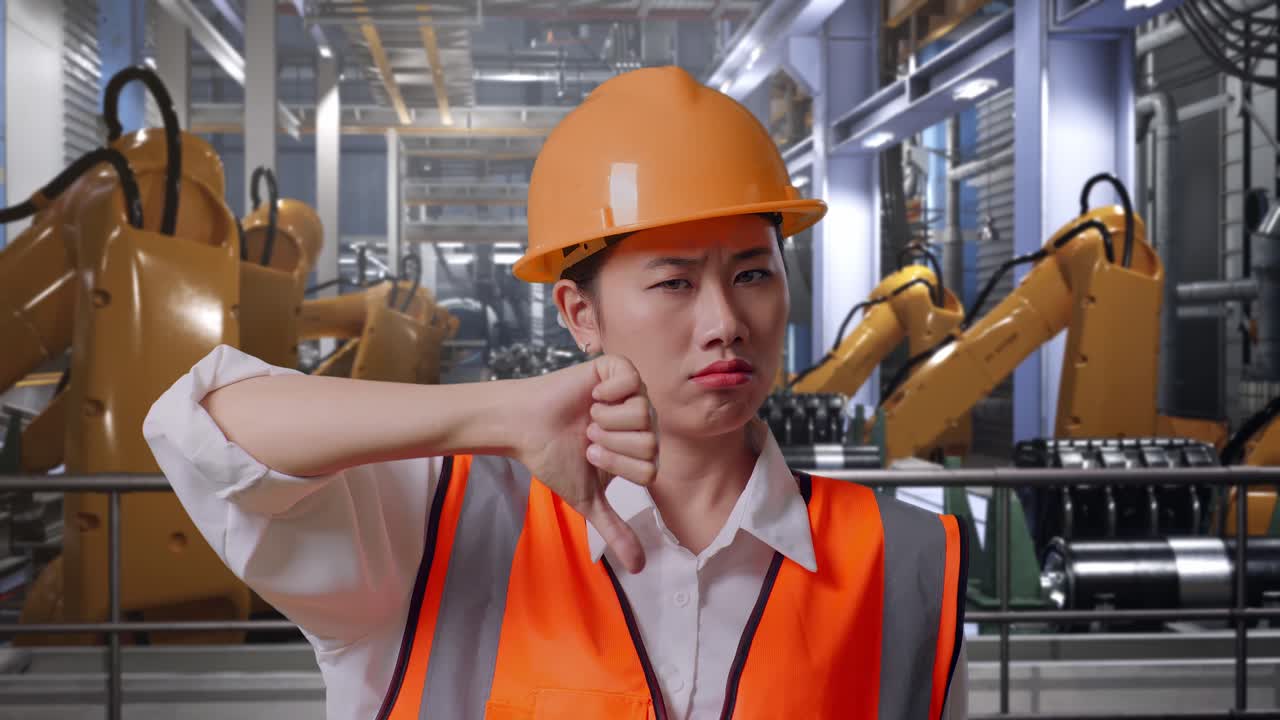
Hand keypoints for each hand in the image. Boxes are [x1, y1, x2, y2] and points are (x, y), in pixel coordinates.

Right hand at [514, 354, 657, 572]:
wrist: (526, 426)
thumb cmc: (554, 458)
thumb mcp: (588, 498)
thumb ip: (615, 529)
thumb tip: (638, 568)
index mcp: (639, 449)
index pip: (650, 469)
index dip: (617, 466)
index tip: (590, 455)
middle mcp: (641, 421)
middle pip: (650, 442)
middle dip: (611, 444)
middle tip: (588, 436)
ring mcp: (632, 393)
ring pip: (643, 414)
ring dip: (607, 420)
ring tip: (588, 417)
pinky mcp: (617, 370)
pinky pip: (631, 381)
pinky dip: (608, 392)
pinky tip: (592, 396)